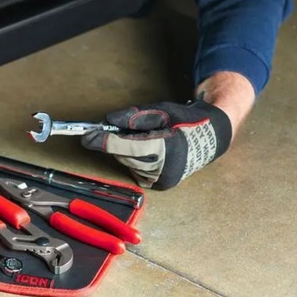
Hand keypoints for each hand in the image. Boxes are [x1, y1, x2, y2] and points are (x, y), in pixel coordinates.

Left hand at [81, 100, 231, 189]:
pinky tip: (148, 152)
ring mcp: (161, 180)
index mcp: (166, 147)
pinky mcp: (159, 186)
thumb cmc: (185, 122)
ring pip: (128, 163)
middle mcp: (164, 168)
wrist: (210, 139)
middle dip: (115, 142)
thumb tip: (107, 122)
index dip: (105, 141)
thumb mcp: (161, 111)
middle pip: (125, 155)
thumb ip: (133, 117)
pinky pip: (135, 171)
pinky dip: (135, 160)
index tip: (87, 137)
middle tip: (113, 129)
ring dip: (127, 151)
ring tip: (144, 139)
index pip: (127, 146)